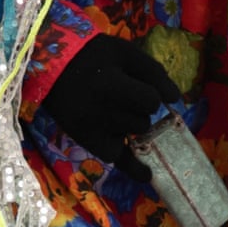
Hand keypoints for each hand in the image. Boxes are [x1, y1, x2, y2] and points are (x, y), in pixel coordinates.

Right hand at [39, 33, 169, 168]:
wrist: (51, 68)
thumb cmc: (92, 56)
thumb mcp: (124, 52)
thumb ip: (153, 72)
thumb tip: (176, 99)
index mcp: (110, 85)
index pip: (151, 101)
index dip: (151, 94)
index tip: (139, 86)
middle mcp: (101, 112)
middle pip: (144, 119)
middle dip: (141, 108)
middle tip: (123, 95)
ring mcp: (93, 129)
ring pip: (135, 134)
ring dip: (134, 124)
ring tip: (117, 110)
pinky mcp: (87, 141)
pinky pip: (117, 159)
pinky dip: (134, 168)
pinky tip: (148, 174)